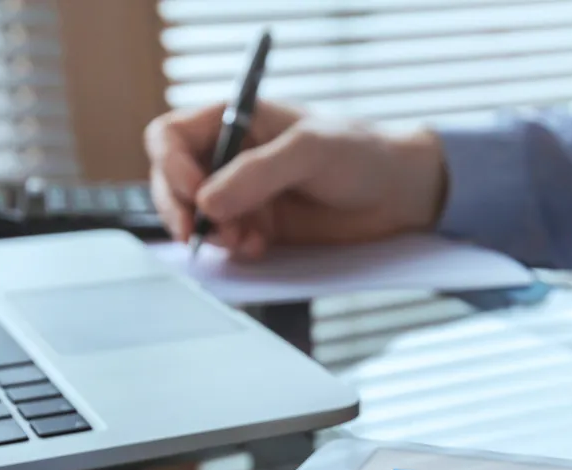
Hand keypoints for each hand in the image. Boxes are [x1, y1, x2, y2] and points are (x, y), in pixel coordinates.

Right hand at [144, 100, 446, 257]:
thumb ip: (258, 173)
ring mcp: (245, 193)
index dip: (171, 166)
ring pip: (198, 215)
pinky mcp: (262, 225)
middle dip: (182, 208)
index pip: (171, 136)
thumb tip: (209, 200)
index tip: (196, 193)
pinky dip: (235, 248)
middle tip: (201, 232)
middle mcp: (232, 155)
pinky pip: (228, 240)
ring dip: (212, 232)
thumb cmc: (362, 153)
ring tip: (245, 239)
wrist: (400, 193)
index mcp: (236, 119)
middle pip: (173, 180)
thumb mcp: (310, 150)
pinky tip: (261, 246)